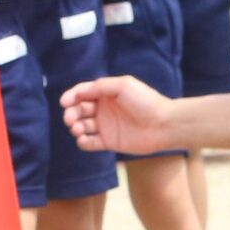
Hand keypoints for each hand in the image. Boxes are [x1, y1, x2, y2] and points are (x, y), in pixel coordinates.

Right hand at [61, 73, 176, 153]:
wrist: (164, 124)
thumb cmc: (146, 101)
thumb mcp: (123, 86)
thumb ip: (100, 86)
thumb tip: (80, 92)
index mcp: (106, 93)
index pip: (82, 93)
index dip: (71, 96)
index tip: (64, 102)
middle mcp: (104, 109)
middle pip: (79, 110)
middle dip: (72, 113)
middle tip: (71, 119)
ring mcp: (106, 126)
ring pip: (82, 126)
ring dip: (76, 127)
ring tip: (79, 129)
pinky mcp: (110, 142)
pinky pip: (90, 143)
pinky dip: (83, 142)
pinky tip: (83, 139)